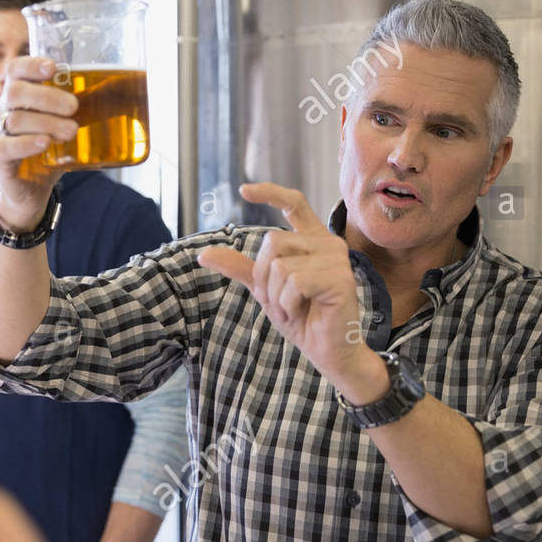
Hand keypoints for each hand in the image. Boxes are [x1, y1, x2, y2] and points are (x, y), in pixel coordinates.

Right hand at [0, 56, 76, 229]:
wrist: (33, 188)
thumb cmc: (50, 149)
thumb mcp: (67, 124)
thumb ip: (84, 107)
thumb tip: (124, 91)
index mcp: (17, 94)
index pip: (15, 69)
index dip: (31, 65)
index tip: (53, 68)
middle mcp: (2, 109)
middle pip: (16, 92)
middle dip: (47, 96)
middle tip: (73, 107)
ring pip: (16, 119)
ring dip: (46, 123)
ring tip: (71, 131)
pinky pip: (6, 146)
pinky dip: (27, 143)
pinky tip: (44, 143)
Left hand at [197, 183, 385, 399]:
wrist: (327, 351)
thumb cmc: (302, 318)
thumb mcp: (264, 289)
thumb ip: (240, 268)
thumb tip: (202, 254)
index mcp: (313, 241)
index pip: (295, 203)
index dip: (270, 193)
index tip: (244, 190)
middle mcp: (328, 244)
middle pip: (272, 242)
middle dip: (265, 278)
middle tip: (283, 300)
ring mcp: (337, 259)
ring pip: (280, 265)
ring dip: (276, 295)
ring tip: (295, 308)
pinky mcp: (339, 278)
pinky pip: (293, 281)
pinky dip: (287, 303)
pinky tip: (303, 312)